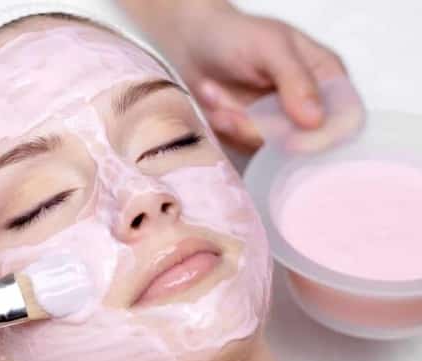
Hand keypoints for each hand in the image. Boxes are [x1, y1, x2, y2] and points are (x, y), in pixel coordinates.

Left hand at [121, 0, 347, 150]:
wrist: (192, 42)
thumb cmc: (234, 35)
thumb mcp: (269, 47)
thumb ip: (295, 80)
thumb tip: (315, 120)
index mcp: (327, 79)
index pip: (345, 121)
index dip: (323, 138)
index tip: (289, 143)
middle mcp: (308, 106)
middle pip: (302, 142)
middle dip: (259, 129)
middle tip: (227, 112)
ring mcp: (280, 124)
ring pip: (269, 149)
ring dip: (235, 126)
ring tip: (212, 93)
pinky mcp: (253, 136)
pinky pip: (244, 147)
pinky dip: (224, 128)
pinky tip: (211, 100)